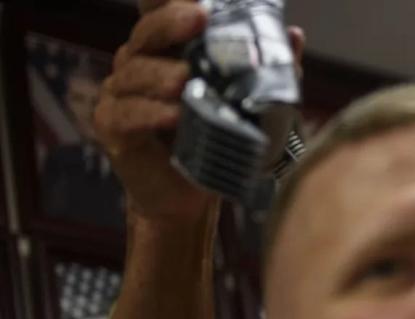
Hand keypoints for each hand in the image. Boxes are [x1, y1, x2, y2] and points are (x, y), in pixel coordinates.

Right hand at [94, 0, 305, 223]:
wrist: (188, 198)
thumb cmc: (213, 143)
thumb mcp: (245, 106)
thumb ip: (265, 71)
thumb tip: (295, 37)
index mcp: (167, 51)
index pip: (160, 13)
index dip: (171, 2)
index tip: (200, 0)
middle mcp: (139, 64)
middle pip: (147, 34)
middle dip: (171, 23)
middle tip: (198, 19)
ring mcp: (121, 94)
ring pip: (136, 74)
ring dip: (161, 75)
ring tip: (184, 81)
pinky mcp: (113, 127)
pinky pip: (128, 114)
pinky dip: (149, 113)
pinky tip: (171, 115)